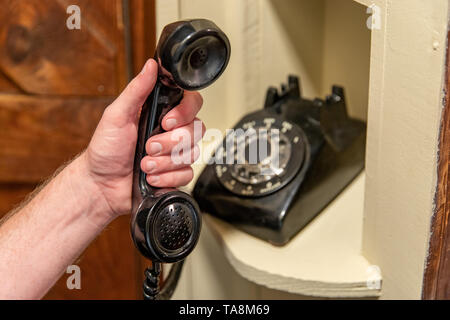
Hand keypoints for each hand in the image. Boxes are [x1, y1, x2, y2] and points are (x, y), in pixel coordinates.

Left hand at [81, 59, 203, 218]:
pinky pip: (187, 174)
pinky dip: (167, 177)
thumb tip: (151, 66)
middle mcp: (171, 132)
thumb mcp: (116, 116)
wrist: (101, 186)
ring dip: (165, 161)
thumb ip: (136, 90)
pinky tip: (151, 177)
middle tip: (148, 147)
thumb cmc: (105, 151)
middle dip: (170, 142)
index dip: (185, 112)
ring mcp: (175, 154)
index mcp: (160, 113)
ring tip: (144, 164)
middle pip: (196, 130)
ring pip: (192, 153)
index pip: (192, 103)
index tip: (167, 121)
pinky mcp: (176, 174)